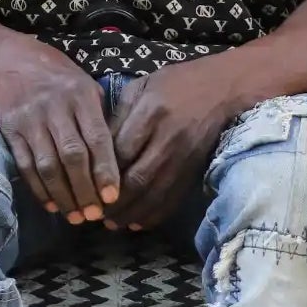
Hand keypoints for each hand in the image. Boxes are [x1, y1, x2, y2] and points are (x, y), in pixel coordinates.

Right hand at [0, 36, 120, 222]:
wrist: (6, 57)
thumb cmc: (55, 72)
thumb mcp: (84, 83)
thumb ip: (98, 116)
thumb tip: (117, 156)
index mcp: (80, 96)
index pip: (96, 139)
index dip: (105, 170)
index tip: (113, 196)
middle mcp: (55, 108)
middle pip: (73, 156)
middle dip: (85, 190)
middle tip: (95, 216)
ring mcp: (30, 119)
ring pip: (48, 165)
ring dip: (63, 195)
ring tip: (75, 216)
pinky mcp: (10, 129)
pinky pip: (26, 164)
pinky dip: (39, 188)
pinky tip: (51, 204)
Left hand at [101, 58, 244, 232]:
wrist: (221, 88)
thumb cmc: (174, 83)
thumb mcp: (140, 87)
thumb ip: (118, 115)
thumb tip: (95, 148)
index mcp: (150, 113)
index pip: (121, 151)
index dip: (102, 173)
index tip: (85, 186)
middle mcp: (168, 138)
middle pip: (137, 178)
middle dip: (114, 201)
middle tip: (95, 213)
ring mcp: (185, 156)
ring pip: (155, 193)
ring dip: (132, 213)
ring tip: (113, 223)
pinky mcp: (195, 168)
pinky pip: (174, 197)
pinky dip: (155, 214)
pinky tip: (139, 222)